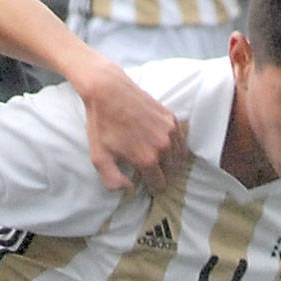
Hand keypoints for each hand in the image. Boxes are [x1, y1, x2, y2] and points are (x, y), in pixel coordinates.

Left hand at [76, 54, 187, 191]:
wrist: (109, 92)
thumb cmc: (102, 125)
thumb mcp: (99, 158)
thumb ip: (113, 180)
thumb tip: (129, 188)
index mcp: (147, 160)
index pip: (160, 185)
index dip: (153, 187)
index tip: (146, 183)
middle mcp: (163, 147)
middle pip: (172, 173)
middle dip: (163, 175)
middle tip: (151, 172)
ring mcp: (170, 132)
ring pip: (179, 158)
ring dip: (171, 162)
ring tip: (159, 161)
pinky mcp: (172, 119)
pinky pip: (181, 141)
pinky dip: (175, 147)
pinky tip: (164, 146)